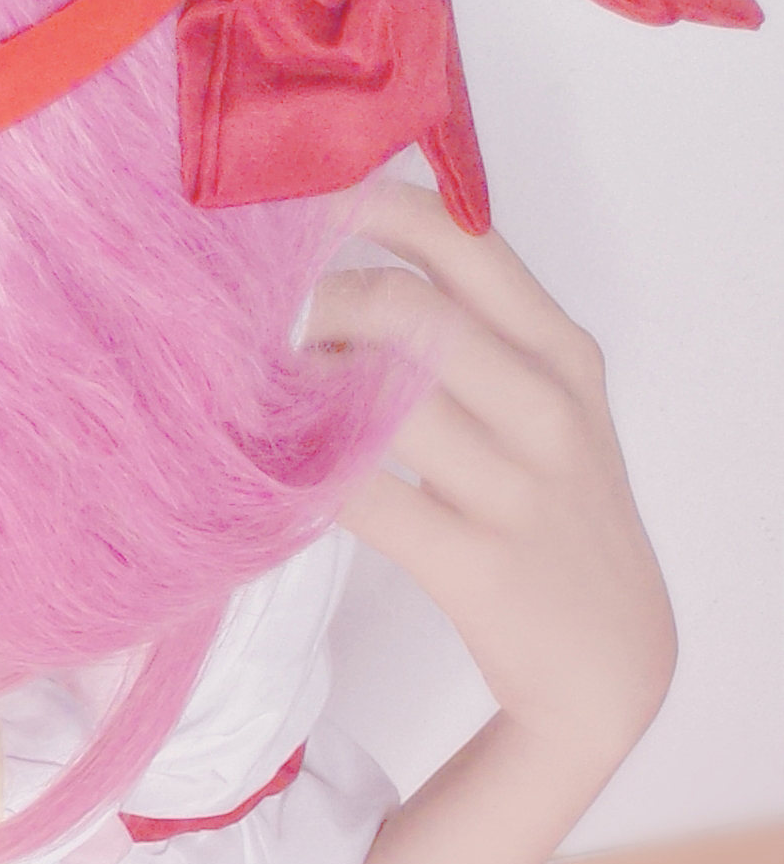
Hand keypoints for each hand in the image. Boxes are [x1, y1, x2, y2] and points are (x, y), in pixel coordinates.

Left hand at [302, 182, 675, 771]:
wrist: (610, 656)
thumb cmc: (555, 518)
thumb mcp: (549, 410)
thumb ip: (481, 341)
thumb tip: (360, 278)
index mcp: (564, 352)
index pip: (466, 242)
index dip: (374, 210)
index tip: (303, 206)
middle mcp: (548, 405)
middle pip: (412, 312)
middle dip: (319, 304)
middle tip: (260, 321)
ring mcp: (516, 485)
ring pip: (387, 399)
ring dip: (304, 386)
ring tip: (253, 388)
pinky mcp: (478, 563)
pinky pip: (369, 501)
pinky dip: (308, 478)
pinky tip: (272, 472)